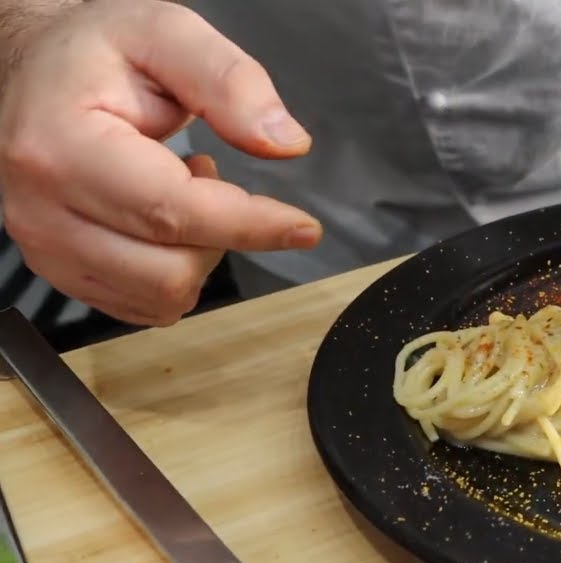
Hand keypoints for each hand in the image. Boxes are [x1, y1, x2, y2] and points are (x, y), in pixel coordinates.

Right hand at [0, 0, 320, 325]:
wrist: (31, 70)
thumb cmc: (94, 52)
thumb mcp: (166, 33)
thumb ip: (230, 82)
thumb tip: (284, 143)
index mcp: (61, 147)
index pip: (174, 212)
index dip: (251, 225)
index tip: (304, 227)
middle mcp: (42, 209)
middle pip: (172, 272)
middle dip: (220, 234)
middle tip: (207, 174)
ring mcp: (45, 248)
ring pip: (162, 298)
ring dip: (197, 255)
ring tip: (178, 189)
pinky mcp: (61, 272)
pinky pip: (144, 305)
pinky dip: (172, 272)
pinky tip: (159, 220)